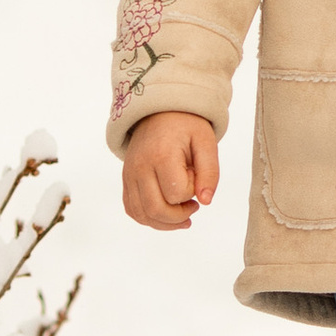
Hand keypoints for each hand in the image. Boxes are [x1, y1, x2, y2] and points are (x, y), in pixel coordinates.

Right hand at [123, 111, 219, 231]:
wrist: (159, 111)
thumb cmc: (185, 125)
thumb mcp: (206, 142)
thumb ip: (210, 172)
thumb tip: (206, 201)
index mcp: (161, 155)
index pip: (177, 193)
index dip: (192, 192)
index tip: (196, 175)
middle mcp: (140, 167)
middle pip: (156, 209)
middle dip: (180, 216)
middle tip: (194, 205)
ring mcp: (129, 175)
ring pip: (142, 215)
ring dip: (165, 223)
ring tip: (182, 212)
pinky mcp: (126, 180)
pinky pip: (132, 210)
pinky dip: (149, 218)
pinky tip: (166, 213)